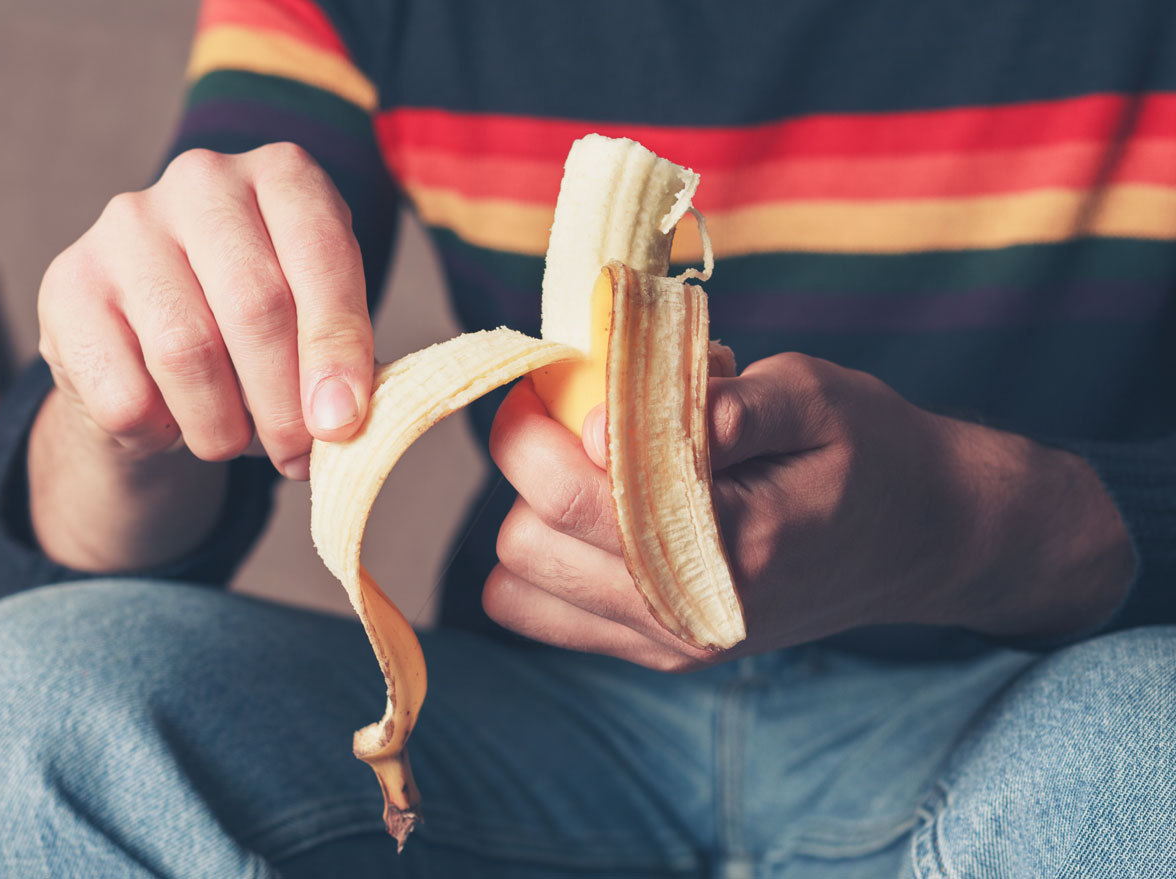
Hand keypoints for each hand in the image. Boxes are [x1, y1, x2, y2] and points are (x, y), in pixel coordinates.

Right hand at [38, 143, 373, 479]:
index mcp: (285, 177)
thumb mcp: (319, 331)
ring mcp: (127, 226)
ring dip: (222, 426)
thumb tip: (343, 421)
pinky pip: (124, 390)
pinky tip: (170, 424)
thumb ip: (342, 365)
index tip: (343, 422)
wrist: (156, 346)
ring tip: (234, 442)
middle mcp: (204, 181)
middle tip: (297, 457)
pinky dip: (159, 432)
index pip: (322, 255)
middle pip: (255, 305)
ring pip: (188, 352)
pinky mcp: (67, 283)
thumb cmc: (263, 333)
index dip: (338, 348)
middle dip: (284, 403)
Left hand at [485, 353, 1132, 669]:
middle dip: (531, 457)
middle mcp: (689, 612)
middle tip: (577, 407)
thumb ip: (714, 404)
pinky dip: (548, 556)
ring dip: (536, 508)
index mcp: (730, 546)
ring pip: (520, 581)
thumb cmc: (870, 450)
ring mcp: (670, 640)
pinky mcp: (660, 649)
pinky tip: (599, 514)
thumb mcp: (812, 396)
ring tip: (598, 464)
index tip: (561, 371)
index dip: (539, 417)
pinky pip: (543, 612)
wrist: (922, 537)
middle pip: (529, 539)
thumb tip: (603, 425)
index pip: (570, 493)